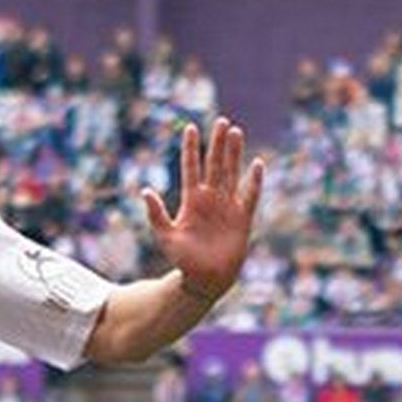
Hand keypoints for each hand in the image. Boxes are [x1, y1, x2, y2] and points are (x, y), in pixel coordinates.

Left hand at [143, 117, 264, 300]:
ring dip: (234, 154)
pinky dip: (254, 181)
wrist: (205, 279)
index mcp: (191, 201)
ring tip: (236, 132)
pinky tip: (257, 164)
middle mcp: (210, 199)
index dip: (191, 148)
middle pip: (214, 164)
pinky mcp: (242, 218)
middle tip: (221, 121)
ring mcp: (227, 206)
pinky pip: (250, 195)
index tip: (190, 127)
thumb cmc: (182, 260)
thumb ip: (157, 214)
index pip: (191, 168)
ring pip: (231, 173)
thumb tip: (145, 190)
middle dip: (217, 143)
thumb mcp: (166, 236)